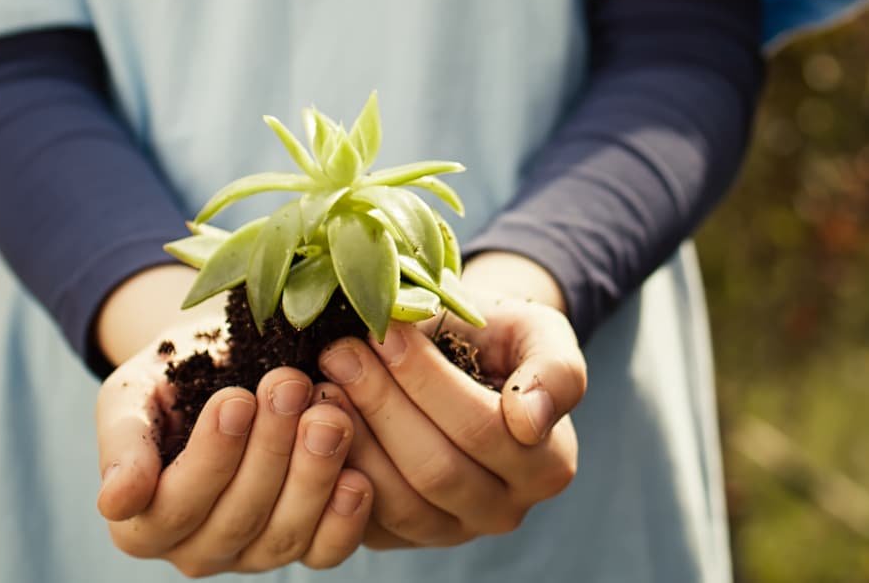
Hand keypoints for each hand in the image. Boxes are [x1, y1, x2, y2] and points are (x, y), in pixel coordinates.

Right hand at [94, 314, 373, 574]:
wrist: (224, 362)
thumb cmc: (169, 378)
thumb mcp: (131, 396)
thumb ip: (122, 444)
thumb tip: (116, 501)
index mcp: (142, 523)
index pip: (173, 507)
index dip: (210, 457)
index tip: (235, 400)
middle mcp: (194, 550)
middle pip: (235, 519)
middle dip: (269, 448)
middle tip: (290, 386)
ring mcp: (251, 553)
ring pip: (282, 535)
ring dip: (311, 474)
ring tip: (328, 414)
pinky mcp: (302, 544)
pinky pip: (324, 550)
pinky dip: (344, 518)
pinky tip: (356, 476)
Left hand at [315, 253, 586, 547]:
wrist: (462, 356)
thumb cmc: (498, 337)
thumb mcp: (538, 331)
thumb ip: (554, 369)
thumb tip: (529, 421)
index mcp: (546, 463)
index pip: (481, 429)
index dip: (426, 381)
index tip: (386, 331)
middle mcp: (504, 510)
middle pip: (435, 470)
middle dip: (381, 404)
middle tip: (340, 352)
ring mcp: (451, 530)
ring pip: (397, 501)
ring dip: (352, 439)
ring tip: (324, 382)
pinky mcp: (401, 538)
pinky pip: (363, 521)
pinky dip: (333, 472)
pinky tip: (313, 421)